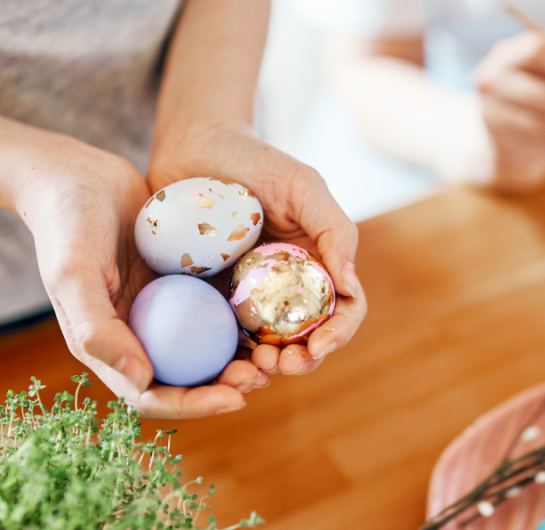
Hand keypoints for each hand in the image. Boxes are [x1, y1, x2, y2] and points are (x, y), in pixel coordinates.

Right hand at [16, 138, 264, 417]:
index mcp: (107, 346)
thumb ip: (98, 330)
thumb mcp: (74, 275)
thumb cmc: (67, 224)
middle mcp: (136, 335)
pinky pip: (211, 309)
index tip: (235, 400)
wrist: (75, 174)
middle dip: (224, 388)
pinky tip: (266, 313)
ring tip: (272, 354)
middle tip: (262, 375)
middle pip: (185, 378)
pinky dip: (236, 319)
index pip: (151, 394)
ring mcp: (160, 310)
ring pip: (204, 348)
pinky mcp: (179, 284)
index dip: (193, 406)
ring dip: (238, 358)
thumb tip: (142, 380)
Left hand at [147, 119, 366, 376]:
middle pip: (306, 338)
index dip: (337, 334)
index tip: (318, 347)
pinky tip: (220, 365)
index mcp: (317, 264)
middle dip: (301, 360)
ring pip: (266, 347)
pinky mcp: (212, 300)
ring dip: (265, 367)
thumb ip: (335, 230)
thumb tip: (350, 286)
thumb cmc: (254, 160)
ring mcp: (248, 296)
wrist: (193, 146)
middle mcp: (287, 287)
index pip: (342, 309)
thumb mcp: (303, 186)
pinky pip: (223, 337)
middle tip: (280, 364)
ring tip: (250, 369)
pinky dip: (228, 358)